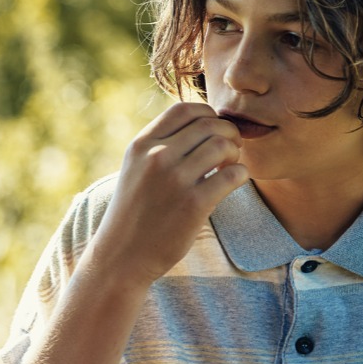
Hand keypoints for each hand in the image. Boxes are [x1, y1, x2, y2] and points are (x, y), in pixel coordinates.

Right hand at [88, 101, 245, 285]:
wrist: (121, 256)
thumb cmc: (134, 212)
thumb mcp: (135, 168)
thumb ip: (160, 145)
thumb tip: (201, 123)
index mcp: (142, 144)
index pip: (185, 108)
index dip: (208, 114)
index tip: (213, 131)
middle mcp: (157, 156)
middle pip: (209, 123)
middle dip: (228, 132)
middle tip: (229, 150)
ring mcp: (175, 179)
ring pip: (223, 144)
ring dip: (235, 152)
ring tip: (228, 166)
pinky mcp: (194, 204)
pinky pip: (233, 175)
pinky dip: (241, 174)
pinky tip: (233, 182)